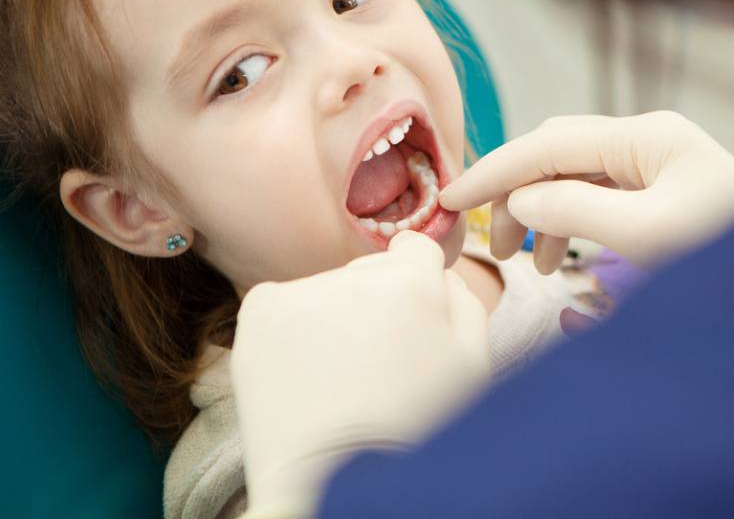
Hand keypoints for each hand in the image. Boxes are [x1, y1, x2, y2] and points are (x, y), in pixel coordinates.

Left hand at [231, 231, 489, 517]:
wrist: (333, 485)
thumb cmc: (413, 434)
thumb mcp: (473, 368)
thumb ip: (465, 304)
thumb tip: (444, 273)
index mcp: (416, 281)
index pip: (412, 248)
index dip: (411, 286)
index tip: (402, 323)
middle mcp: (358, 273)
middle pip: (367, 273)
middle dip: (371, 305)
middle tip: (372, 367)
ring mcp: (304, 289)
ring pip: (323, 293)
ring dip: (329, 322)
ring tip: (335, 382)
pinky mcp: (260, 310)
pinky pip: (279, 305)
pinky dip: (286, 332)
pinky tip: (302, 375)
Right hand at [440, 111, 733, 272]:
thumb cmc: (732, 251)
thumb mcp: (649, 234)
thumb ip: (577, 209)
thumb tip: (523, 197)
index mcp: (647, 136)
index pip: (548, 143)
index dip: (494, 170)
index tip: (449, 199)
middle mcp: (650, 139)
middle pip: (559, 153)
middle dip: (518, 194)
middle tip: (498, 247)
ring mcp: (658, 164)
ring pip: (576, 176)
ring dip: (543, 212)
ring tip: (530, 262)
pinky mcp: (664, 191)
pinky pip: (599, 197)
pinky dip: (571, 222)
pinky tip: (563, 257)